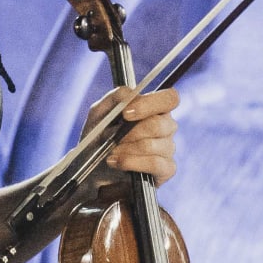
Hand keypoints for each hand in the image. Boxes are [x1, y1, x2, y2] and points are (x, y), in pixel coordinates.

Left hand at [81, 86, 178, 200]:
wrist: (93, 169)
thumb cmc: (99, 138)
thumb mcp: (99, 114)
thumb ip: (114, 98)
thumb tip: (130, 93)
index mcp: (155, 109)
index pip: (170, 99)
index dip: (150, 104)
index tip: (126, 113)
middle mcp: (166, 127)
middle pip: (159, 124)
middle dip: (130, 133)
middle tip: (112, 138)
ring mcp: (168, 149)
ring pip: (153, 145)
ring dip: (126, 149)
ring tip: (110, 152)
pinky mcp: (166, 169)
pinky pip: (155, 164)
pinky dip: (131, 163)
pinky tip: (115, 162)